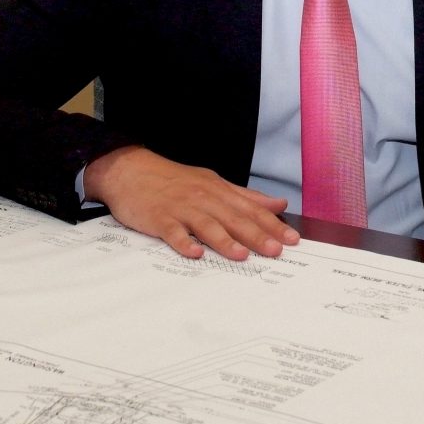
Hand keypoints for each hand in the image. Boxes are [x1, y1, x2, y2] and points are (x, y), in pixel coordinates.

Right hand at [84, 145, 299, 260]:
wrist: (130, 169)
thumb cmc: (173, 180)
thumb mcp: (212, 183)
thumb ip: (245, 196)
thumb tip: (277, 204)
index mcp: (218, 191)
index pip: (251, 209)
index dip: (272, 224)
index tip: (292, 239)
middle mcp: (203, 198)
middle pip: (233, 218)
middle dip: (256, 235)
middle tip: (276, 250)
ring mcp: (180, 208)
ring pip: (206, 224)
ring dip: (224, 240)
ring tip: (241, 255)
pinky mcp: (159, 218)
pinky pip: (172, 232)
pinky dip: (183, 242)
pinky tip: (194, 253)